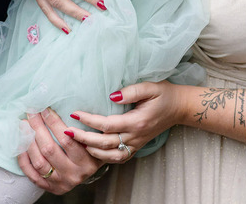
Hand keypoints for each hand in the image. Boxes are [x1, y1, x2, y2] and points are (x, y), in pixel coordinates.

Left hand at [17, 108, 101, 193]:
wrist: (89, 171)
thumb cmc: (90, 148)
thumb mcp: (92, 138)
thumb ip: (82, 126)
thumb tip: (56, 105)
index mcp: (87, 161)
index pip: (66, 139)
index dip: (53, 122)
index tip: (44, 109)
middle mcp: (74, 174)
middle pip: (49, 149)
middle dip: (37, 128)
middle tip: (31, 113)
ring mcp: (60, 183)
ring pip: (39, 162)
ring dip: (28, 141)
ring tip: (23, 125)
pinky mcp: (50, 188)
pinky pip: (32, 174)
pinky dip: (24, 159)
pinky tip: (21, 144)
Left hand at [67, 81, 183, 161]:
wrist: (179, 108)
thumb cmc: (164, 94)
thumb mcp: (150, 87)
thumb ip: (131, 91)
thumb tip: (111, 96)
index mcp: (137, 121)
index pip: (107, 125)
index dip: (89, 120)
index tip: (74, 113)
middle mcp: (135, 136)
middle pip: (104, 143)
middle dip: (83, 139)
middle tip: (66, 131)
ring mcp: (136, 144)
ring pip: (110, 156)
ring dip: (91, 151)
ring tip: (75, 142)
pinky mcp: (136, 147)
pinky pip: (118, 158)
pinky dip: (103, 157)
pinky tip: (92, 150)